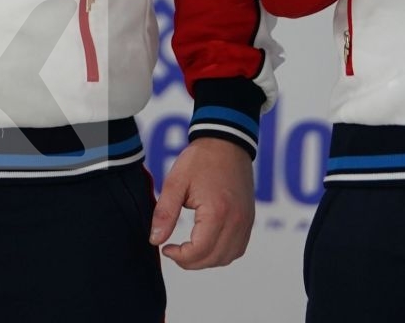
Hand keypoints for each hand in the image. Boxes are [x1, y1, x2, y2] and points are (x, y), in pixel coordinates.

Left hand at [149, 138, 255, 269]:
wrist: (227, 143)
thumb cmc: (200, 160)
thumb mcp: (176, 183)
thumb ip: (165, 214)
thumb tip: (155, 240)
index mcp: (217, 212)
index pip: (199, 251)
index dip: (179, 256)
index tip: (165, 248)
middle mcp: (236, 220)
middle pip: (214, 258)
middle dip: (191, 261)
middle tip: (174, 251)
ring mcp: (245, 221)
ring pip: (228, 257)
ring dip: (207, 260)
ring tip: (189, 249)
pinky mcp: (249, 218)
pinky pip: (238, 248)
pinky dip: (222, 253)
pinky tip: (207, 244)